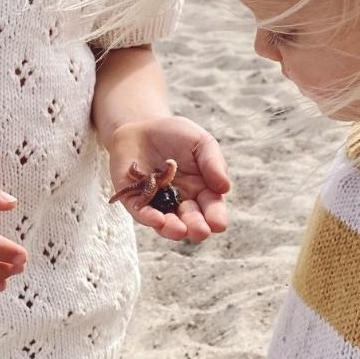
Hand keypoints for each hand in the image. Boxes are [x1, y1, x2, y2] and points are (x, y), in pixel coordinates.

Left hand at [107, 117, 229, 241]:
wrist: (142, 127)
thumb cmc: (176, 135)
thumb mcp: (200, 142)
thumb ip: (213, 162)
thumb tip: (224, 188)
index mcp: (202, 191)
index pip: (212, 209)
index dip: (216, 217)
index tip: (218, 223)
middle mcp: (181, 203)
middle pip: (191, 222)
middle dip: (196, 228)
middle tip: (200, 231)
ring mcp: (157, 204)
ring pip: (167, 224)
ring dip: (173, 229)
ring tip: (179, 230)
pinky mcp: (134, 200)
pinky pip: (142, 213)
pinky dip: (149, 218)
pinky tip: (157, 219)